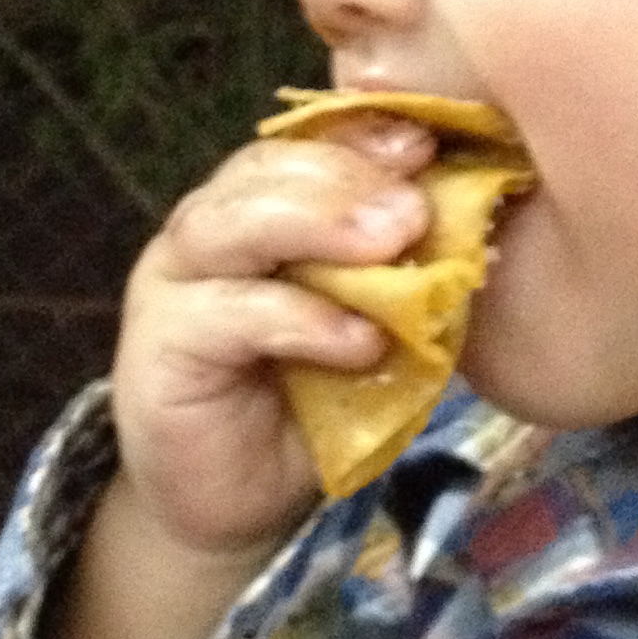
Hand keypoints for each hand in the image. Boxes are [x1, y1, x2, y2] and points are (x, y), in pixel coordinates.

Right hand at [111, 115, 436, 555]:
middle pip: (265, 169)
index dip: (362, 136)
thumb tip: (477, 235)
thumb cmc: (312, 404)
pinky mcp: (160, 347)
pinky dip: (299, 318)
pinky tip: (358, 340)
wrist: (238, 502)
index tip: (429, 144)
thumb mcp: (373, 327)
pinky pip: (229, 314)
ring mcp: (176, 284)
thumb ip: (405, 277)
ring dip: (316, 225)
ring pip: (232, 223)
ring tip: (390, 246)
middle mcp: (211, 231)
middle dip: (346, 176)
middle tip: (414, 208)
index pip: (306, 145)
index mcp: (262, 209)